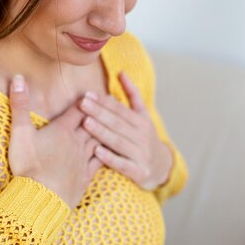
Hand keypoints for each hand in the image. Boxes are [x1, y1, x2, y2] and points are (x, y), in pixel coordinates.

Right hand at [8, 75, 101, 208]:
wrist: (40, 199)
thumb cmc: (29, 165)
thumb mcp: (20, 133)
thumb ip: (20, 105)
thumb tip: (18, 78)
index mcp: (63, 130)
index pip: (77, 110)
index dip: (85, 100)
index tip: (92, 92)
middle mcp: (77, 143)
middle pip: (93, 122)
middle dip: (100, 112)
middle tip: (110, 102)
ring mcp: (83, 160)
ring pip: (99, 140)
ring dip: (106, 130)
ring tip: (112, 122)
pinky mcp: (85, 177)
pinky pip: (100, 162)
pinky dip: (106, 154)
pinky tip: (108, 152)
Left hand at [79, 71, 172, 190]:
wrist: (162, 167)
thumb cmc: (144, 137)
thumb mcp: (143, 115)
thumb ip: (132, 94)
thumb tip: (121, 72)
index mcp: (141, 121)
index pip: (120, 110)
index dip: (104, 102)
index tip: (88, 94)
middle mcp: (142, 136)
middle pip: (117, 123)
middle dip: (99, 113)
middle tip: (82, 104)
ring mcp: (140, 154)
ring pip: (118, 142)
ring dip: (102, 132)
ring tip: (86, 123)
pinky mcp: (139, 172)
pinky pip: (122, 164)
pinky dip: (110, 158)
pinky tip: (97, 151)